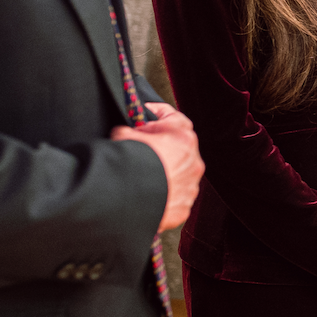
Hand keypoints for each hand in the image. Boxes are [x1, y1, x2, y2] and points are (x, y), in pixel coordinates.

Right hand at [111, 103, 203, 232]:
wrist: (132, 199)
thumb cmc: (131, 163)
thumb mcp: (123, 136)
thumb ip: (129, 130)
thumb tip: (125, 133)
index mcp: (182, 137)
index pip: (173, 117)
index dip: (158, 113)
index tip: (148, 111)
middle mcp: (193, 160)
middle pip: (177, 146)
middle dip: (161, 145)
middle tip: (141, 148)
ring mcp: (191, 184)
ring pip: (179, 172)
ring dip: (164, 171)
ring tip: (142, 174)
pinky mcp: (184, 204)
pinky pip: (175, 195)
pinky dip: (164, 193)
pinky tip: (147, 192)